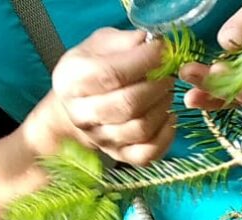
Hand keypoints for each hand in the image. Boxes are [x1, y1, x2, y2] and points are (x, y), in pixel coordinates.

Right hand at [49, 29, 176, 165]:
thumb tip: (152, 41)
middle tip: (167, 74)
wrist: (78, 104)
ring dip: (163, 107)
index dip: (144, 61)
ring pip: (140, 129)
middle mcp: (82, 113)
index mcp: (72, 80)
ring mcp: (100, 138)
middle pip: (127, 104)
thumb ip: (125, 42)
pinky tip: (170, 118)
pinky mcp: (118, 155)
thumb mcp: (100, 45)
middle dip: (156, 86)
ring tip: (167, 92)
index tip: (162, 50)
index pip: (111, 74)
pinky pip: (147, 154)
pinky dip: (166, 136)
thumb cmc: (91, 68)